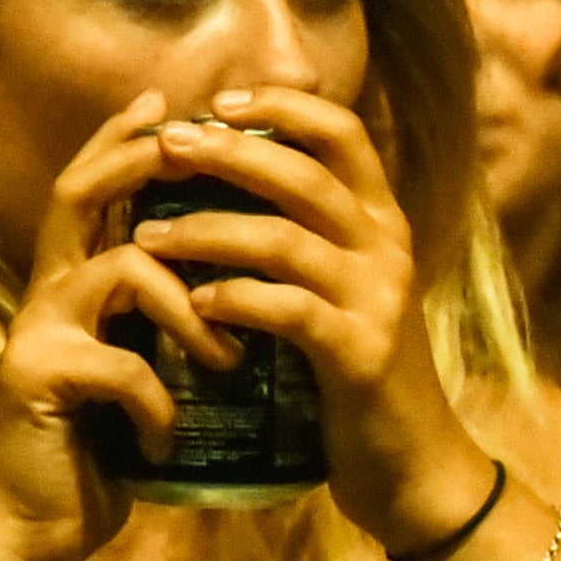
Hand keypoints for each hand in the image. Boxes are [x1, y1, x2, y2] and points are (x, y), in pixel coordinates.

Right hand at [0, 92, 228, 560]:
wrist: (25, 537)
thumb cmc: (87, 462)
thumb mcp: (126, 378)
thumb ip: (150, 331)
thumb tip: (214, 293)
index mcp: (64, 295)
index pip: (84, 195)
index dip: (118, 145)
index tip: (164, 103)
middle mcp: (41, 301)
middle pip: (78, 197)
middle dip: (138, 162)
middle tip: (188, 143)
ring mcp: (35, 336)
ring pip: (123, 269)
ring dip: (192, 306)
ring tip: (227, 355)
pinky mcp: (38, 381)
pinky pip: (124, 364)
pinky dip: (160, 400)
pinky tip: (165, 436)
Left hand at [130, 88, 482, 555]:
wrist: (412, 461)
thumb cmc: (352, 366)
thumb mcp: (332, 285)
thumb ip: (297, 229)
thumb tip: (225, 166)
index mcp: (380, 221)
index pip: (344, 134)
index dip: (284, 106)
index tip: (217, 99)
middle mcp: (388, 248)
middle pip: (308, 175)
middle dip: (232, 153)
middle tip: (165, 146)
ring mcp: (380, 300)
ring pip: (289, 240)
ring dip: (209, 231)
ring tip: (148, 236)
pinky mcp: (362, 355)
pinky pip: (292, 311)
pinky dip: (236, 300)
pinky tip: (193, 303)